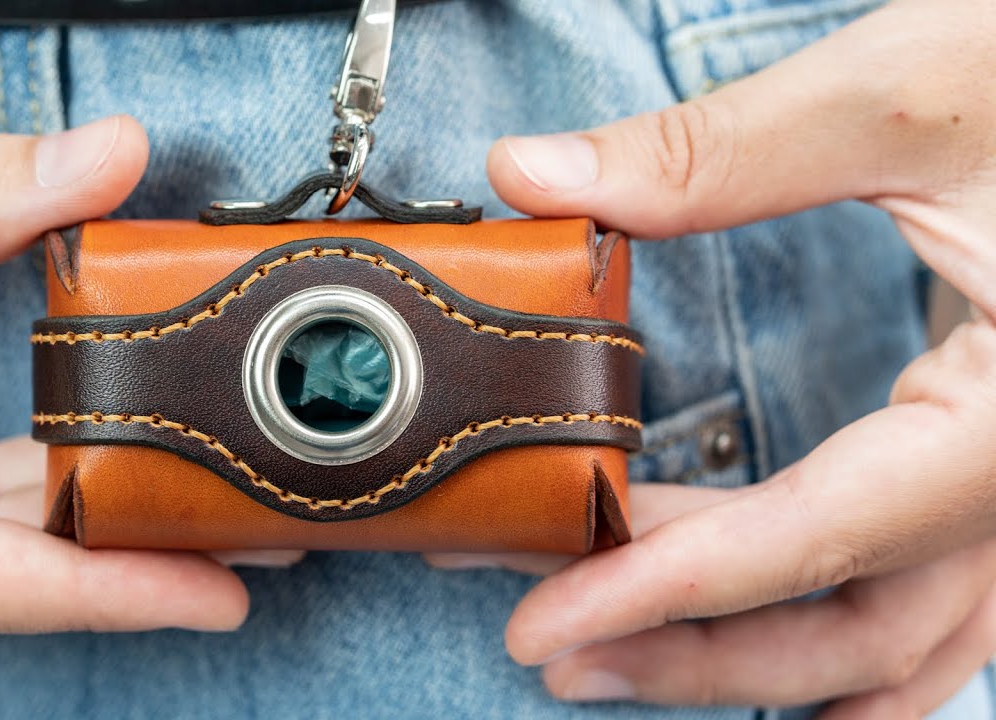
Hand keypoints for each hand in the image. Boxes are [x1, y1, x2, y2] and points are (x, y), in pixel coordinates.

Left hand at [436, 0, 995, 714]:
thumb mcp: (902, 98)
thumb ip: (711, 153)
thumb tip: (532, 175)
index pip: (811, 538)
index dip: (660, 590)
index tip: (544, 626)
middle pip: (847, 622)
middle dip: (685, 644)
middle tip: (547, 647)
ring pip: (890, 630)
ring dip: (752, 659)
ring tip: (620, 658)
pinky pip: (938, 604)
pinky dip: (853, 651)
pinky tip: (791, 674)